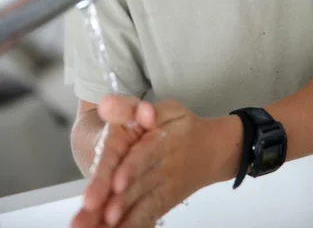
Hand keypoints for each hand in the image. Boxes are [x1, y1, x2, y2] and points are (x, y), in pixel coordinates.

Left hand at [82, 97, 242, 227]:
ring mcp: (163, 188)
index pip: (144, 154)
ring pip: (140, 205)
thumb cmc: (182, 127)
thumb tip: (107, 103)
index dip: (131, 168)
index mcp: (160, 140)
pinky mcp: (163, 204)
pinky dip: (130, 226)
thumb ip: (132, 107)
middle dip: (114, 200)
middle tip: (92, 208)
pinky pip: (146, 218)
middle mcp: (162, 168)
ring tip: (99, 225)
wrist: (214, 150)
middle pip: (137, 185)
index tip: (117, 182)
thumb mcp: (164, 108)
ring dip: (120, 218)